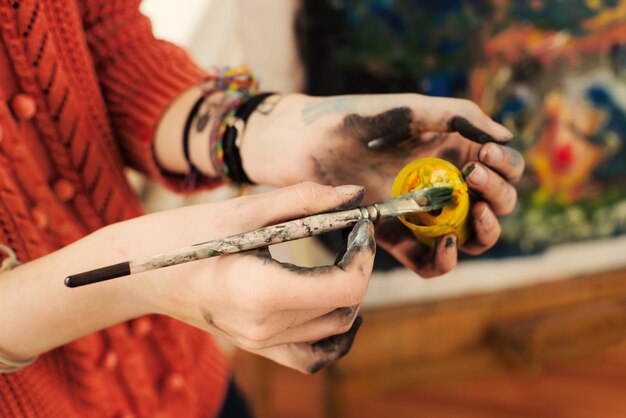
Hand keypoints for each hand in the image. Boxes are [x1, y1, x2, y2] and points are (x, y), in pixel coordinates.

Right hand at [110, 182, 374, 372]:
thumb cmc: (183, 235)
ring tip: (340, 263)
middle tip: (352, 236)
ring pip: (334, 331)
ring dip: (348, 296)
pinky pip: (310, 354)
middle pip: (345, 309)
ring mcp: (259, 342)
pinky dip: (330, 333)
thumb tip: (352, 194)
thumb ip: (303, 199)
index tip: (361, 227)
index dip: (364, 256)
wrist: (139, 273)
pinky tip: (327, 304)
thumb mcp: (244, 210)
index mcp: (261, 292)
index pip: (345, 288)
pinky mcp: (256, 345)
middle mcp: (264, 327)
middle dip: (359, 269)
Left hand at [242, 93, 523, 275]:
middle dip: (499, 196)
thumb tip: (507, 138)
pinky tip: (447, 242)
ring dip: (485, 231)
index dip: (506, 168)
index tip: (486, 157)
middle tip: (476, 179)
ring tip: (477, 213)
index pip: (501, 169)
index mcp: (455, 154)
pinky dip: (444, 261)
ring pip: (470, 237)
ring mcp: (421, 215)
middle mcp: (444, 187)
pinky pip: (428, 262)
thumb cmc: (359, 119)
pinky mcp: (395, 237)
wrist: (308, 142)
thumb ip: (461, 117)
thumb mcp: (415, 110)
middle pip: (495, 205)